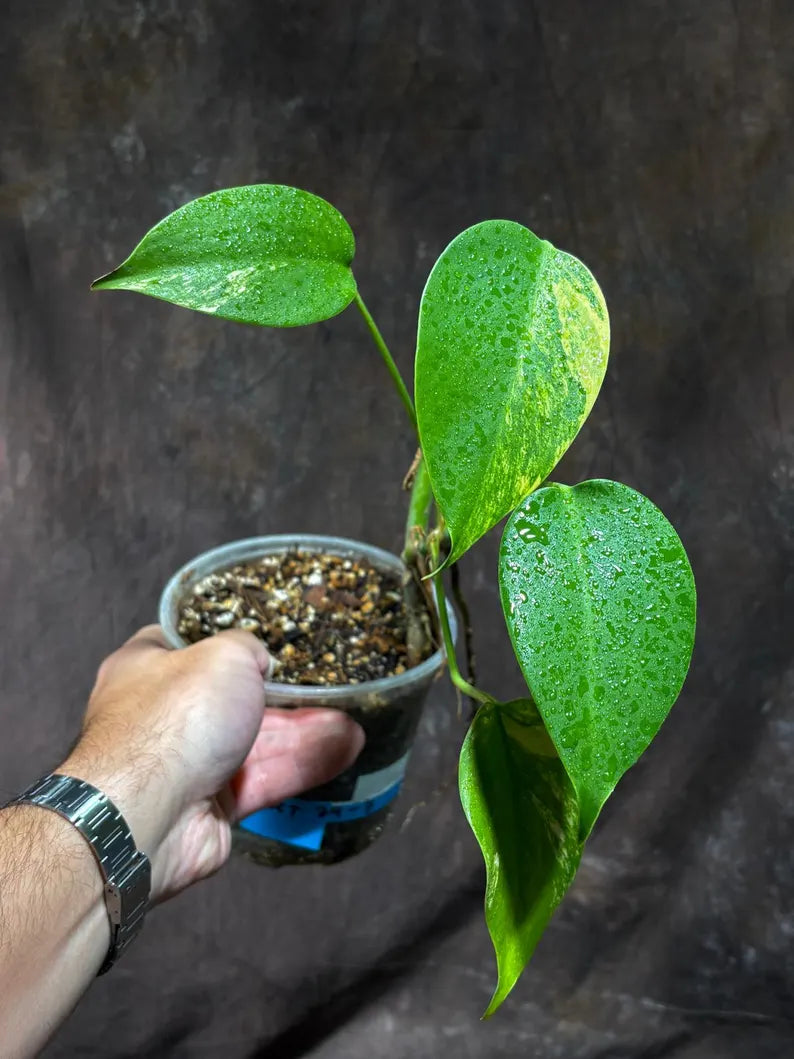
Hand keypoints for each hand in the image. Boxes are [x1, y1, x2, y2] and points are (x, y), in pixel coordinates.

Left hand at [62, 626, 364, 899]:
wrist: (149, 813)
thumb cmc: (177, 717)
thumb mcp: (224, 654)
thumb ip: (248, 649)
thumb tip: (259, 661)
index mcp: (149, 665)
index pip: (193, 644)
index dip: (232, 641)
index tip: (273, 638)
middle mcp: (165, 713)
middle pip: (235, 697)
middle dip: (287, 695)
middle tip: (330, 687)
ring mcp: (189, 761)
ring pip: (257, 741)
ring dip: (306, 732)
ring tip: (354, 723)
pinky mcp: (212, 804)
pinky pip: (264, 778)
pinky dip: (302, 765)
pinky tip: (345, 751)